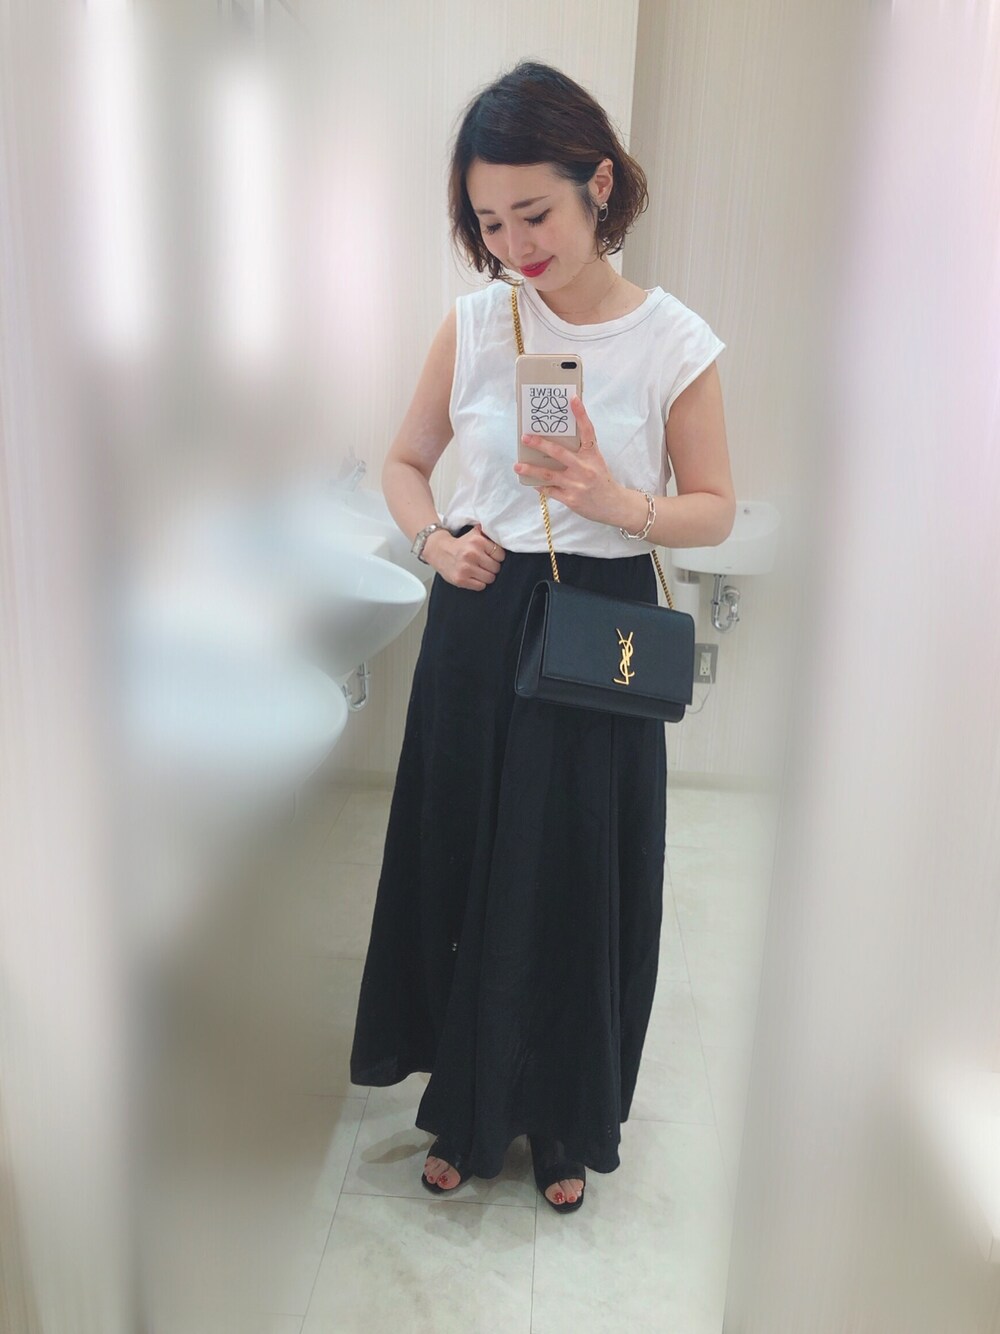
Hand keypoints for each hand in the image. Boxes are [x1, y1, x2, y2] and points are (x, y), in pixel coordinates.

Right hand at [425, 523, 504, 590]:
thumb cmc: (460, 545)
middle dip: (492, 567)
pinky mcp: (460, 579)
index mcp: (477, 541)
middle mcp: (472, 554)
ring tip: (479, 570)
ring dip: (486, 576)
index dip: (497, 557)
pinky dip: (479, 583)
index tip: (490, 556)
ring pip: (490, 578)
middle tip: (484, 564)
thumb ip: (488, 534)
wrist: (438, 551)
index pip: (501, 555)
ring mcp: (466, 568)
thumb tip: (504, 535)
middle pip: (496, 568)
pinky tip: (473, 576)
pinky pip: (481, 586)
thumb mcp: (474, 534)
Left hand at [514, 394, 622, 524]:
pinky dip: (540, 486)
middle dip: (540, 444)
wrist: (613, 505)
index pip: (588, 431)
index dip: (581, 414)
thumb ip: (580, 452)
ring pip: (549, 474)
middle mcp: (584, 468)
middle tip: (525, 437)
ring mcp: (577, 484)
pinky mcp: (571, 498)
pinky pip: (550, 490)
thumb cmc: (601, 480)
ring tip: (517, 465)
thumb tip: (555, 442)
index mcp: (592, 455)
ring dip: (531, 469)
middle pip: (559, 452)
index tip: (572, 399)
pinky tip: (532, 482)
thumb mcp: (595, 462)